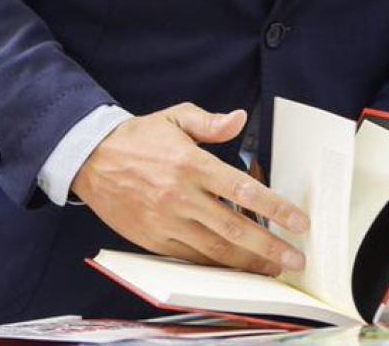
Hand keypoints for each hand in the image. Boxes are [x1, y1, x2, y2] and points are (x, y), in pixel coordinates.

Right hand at [70, 104, 309, 275]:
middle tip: (295, 259)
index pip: (243, 189)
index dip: (275, 208)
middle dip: (269, 247)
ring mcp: (166, 221)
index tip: (298, 222)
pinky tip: (236, 269)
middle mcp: (180, 196)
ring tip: (273, 270)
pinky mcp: (153, 239)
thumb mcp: (174, 118)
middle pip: (234, 228)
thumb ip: (210, 122)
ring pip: (214, 249)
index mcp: (191, 164)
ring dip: (247, 262)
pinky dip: (216, 266)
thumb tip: (240, 119)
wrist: (90, 159)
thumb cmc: (138, 138)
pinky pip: (190, 258)